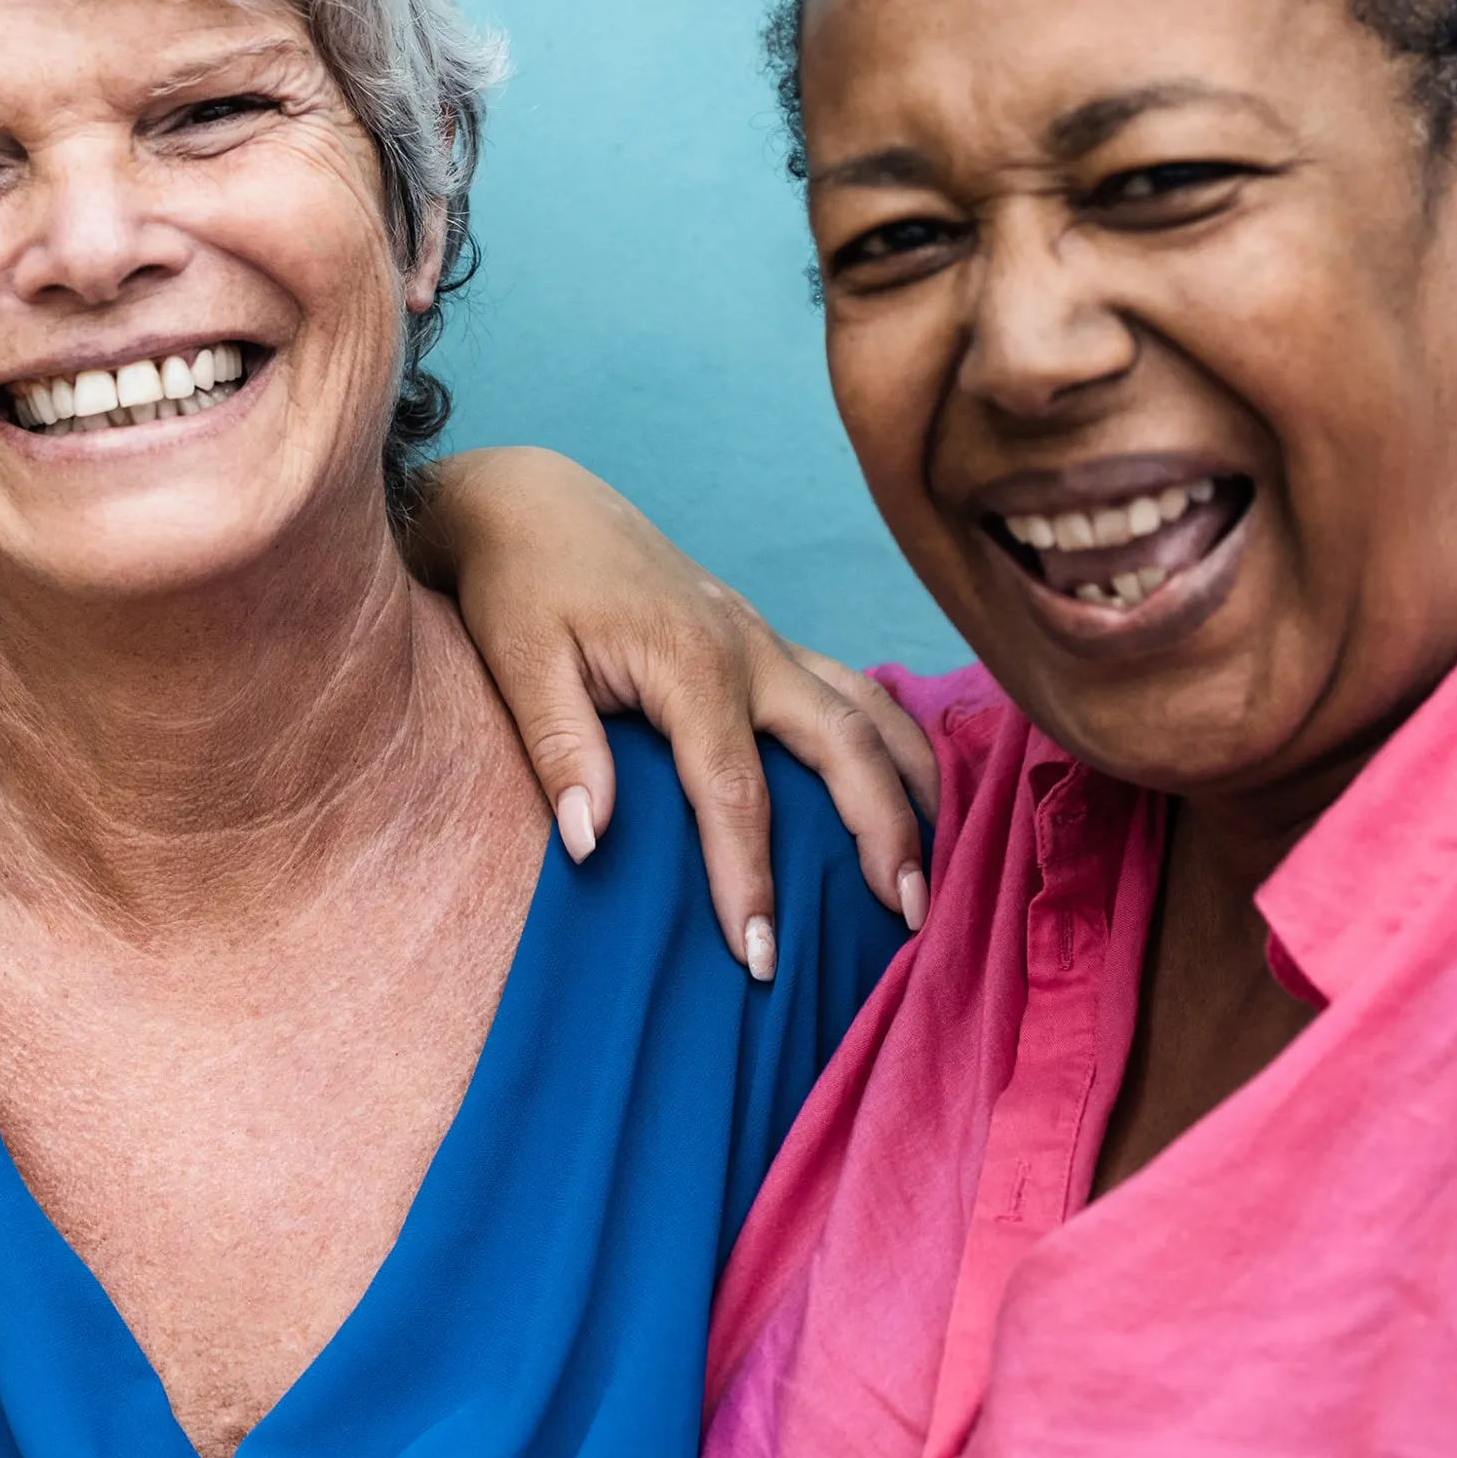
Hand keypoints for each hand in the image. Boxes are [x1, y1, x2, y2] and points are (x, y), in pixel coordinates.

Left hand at [408, 445, 938, 976]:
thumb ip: (560, 750)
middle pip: (844, 746)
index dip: (751, 879)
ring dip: (912, 782)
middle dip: (884, 832)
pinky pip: (849, 689)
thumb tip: (590, 842)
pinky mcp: (762, 638)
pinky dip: (892, 736)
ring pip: (868, 710)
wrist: (531, 501)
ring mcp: (764, 638)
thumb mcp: (520, 663)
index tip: (760, 956)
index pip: (736, 791)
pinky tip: (912, 782)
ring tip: (936, 862)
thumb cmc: (520, 582)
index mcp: (692, 662)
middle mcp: (749, 648)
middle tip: (908, 917)